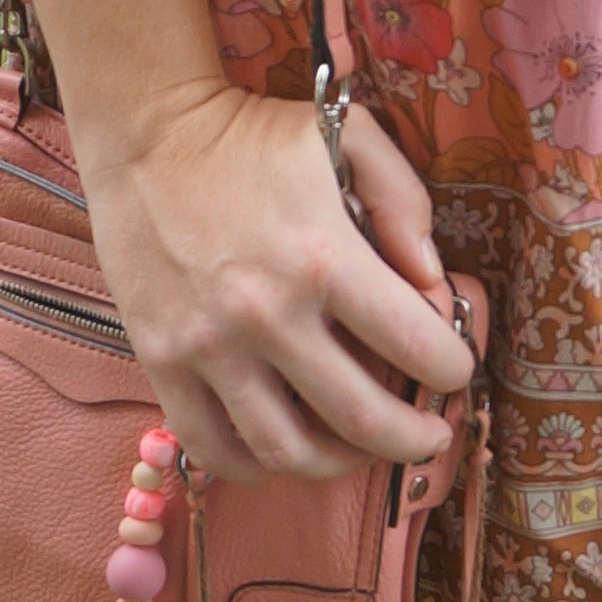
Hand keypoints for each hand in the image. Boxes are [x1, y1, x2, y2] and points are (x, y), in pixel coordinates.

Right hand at [75, 84, 476, 485]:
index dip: (451, 369)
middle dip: (412, 439)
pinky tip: (285, 450)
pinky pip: (214, 448)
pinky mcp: (161, 362)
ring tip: (363, 449)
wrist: (145, 135)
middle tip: (429, 438)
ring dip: (342, 464)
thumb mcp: (348, 135)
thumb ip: (404, 202)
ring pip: (288, 451)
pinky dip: (258, 466)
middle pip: (360, 419)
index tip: (455, 369)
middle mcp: (268, 314)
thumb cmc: (254, 135)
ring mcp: (209, 347)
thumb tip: (435, 280)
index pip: (414, 346)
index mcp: (324, 257)